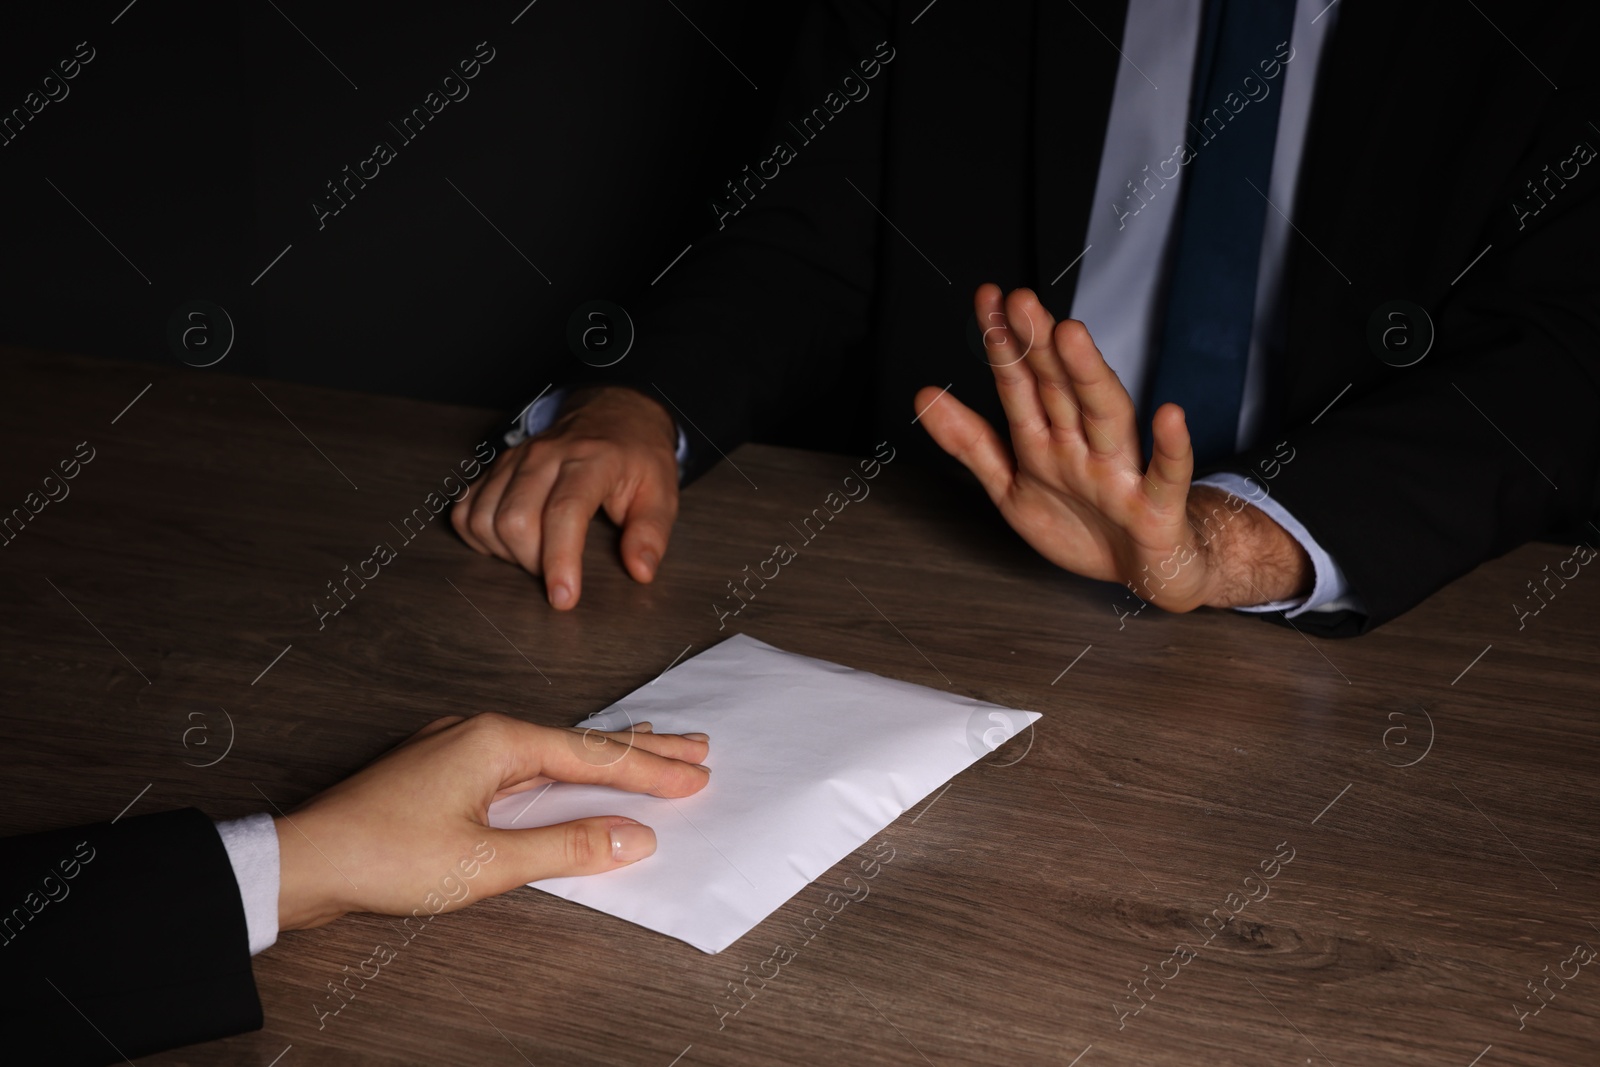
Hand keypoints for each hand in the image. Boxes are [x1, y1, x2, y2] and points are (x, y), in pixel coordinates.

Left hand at [274, 713, 710, 930]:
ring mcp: (458, 745)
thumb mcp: (487, 863)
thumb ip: (567, 848)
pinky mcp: (442, 768)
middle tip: (695, 748)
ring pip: (549, 749)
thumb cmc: (383, 857)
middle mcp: (479, 729)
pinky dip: (560, 768)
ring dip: (601, 758)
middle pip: (578, 741)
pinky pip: (520, 760)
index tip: (696, 776)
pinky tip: (570, 776)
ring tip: (649, 755)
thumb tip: (633, 838)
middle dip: (640, 748)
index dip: (649, 770)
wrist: (303, 860)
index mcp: (496, 739)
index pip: (593, 756)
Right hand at [450, 386, 679, 609]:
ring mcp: (515, 459)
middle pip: (514, 520)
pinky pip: (466, 509)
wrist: (613, 414)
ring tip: (538, 554)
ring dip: (506, 552)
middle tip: (559, 571)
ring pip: (484, 517)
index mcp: (591, 460)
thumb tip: (640, 572)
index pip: (564, 512)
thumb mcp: (662, 493)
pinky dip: (479, 536)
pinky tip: (509, 541)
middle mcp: (545, 455)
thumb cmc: (637, 458)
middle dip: (532, 562)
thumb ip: (651, 533)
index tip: (564, 599)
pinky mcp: (495, 467)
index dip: (560, 560)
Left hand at [916, 284, 1309, 610]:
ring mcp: (1120, 472)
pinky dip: (1170, 448)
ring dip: (1089, 376)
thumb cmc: (1080, 524)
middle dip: (1038, 346)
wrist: (1141, 572)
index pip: (1019, 385)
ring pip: (1106, 416)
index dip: (1002, 345)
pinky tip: (1169, 416)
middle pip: (1059, 389)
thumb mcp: (1012, 485)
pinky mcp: (1156, 507)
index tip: (986, 298)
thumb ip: (970, 442)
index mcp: (1046, 440)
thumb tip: (922, 396)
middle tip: (1019, 300)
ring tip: (1071, 334)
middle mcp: (1082, 446)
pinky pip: (1166, 475)